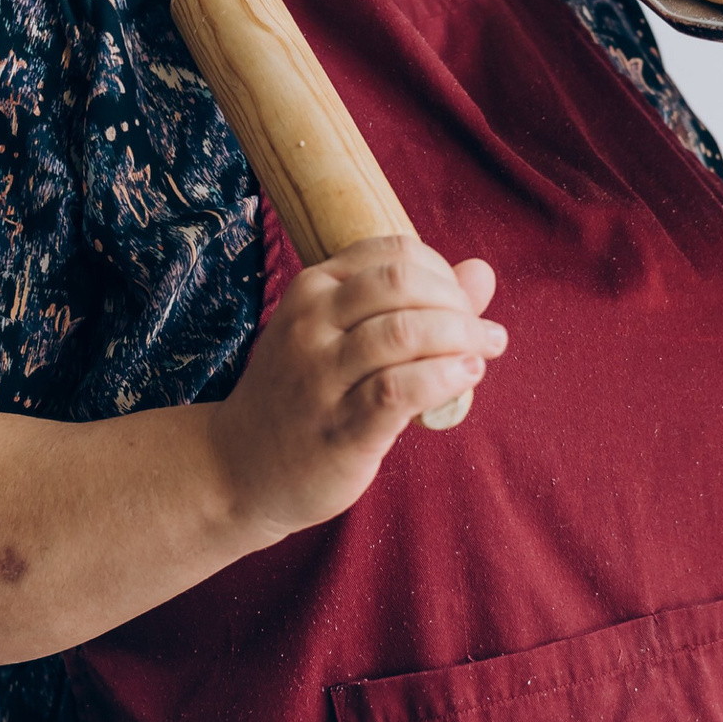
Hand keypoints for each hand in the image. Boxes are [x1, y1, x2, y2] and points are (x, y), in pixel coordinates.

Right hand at [207, 237, 503, 541]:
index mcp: (313, 289)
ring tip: (483, 353)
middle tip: (482, 333)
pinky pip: (399, 390)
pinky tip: (465, 377)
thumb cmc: (304, 395)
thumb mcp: (342, 335)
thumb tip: (483, 272)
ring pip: (403, 332)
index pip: (394, 253)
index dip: (443, 273)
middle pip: (402, 283)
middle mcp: (311, 324)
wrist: (239, 468)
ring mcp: (321, 377)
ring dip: (460, 338)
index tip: (461, 306)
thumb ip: (414, 303)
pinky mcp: (339, 429)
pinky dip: (444, 378)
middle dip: (457, 303)